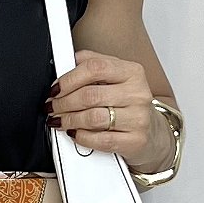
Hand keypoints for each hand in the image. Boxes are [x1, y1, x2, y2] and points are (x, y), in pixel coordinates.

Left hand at [45, 50, 167, 172]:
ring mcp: (138, 118)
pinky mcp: (135, 140)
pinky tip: (75, 133)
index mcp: (131, 71)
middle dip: (63, 102)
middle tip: (52, 106)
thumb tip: (67, 62)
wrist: (151, 132)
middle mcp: (137, 93)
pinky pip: (101, 140)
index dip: (69, 79)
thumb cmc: (128, 103)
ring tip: (59, 120)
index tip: (55, 88)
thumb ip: (93, 65)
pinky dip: (82, 137)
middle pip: (90, 95)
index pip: (95, 68)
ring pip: (93, 118)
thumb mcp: (116, 77)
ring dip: (69, 120)